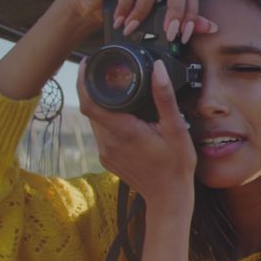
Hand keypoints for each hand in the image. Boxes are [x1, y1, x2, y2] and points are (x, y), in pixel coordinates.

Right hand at [61, 0, 215, 42]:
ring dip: (144, 13)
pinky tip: (122, 22)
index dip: (192, 12)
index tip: (185, 35)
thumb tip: (210, 27)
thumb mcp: (153, 18)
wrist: (88, 7)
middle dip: (176, 12)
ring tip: (134, 29)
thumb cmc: (122, 12)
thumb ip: (180, 20)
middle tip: (169, 34)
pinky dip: (127, 8)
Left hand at [77, 59, 196, 211]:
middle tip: (109, 72)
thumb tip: (158, 69)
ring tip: (119, 92)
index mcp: (124, 130)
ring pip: (96, 120)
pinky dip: (109, 121)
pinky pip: (102, 133)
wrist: (169, 197)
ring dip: (103, 105)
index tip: (88, 63)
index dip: (83, 80)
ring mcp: (105, 152)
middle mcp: (108, 142)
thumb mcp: (176, 129)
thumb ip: (164, 97)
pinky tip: (126, 118)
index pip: (89, 102)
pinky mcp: (107, 159)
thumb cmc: (176, 165)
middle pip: (91, 108)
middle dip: (96, 89)